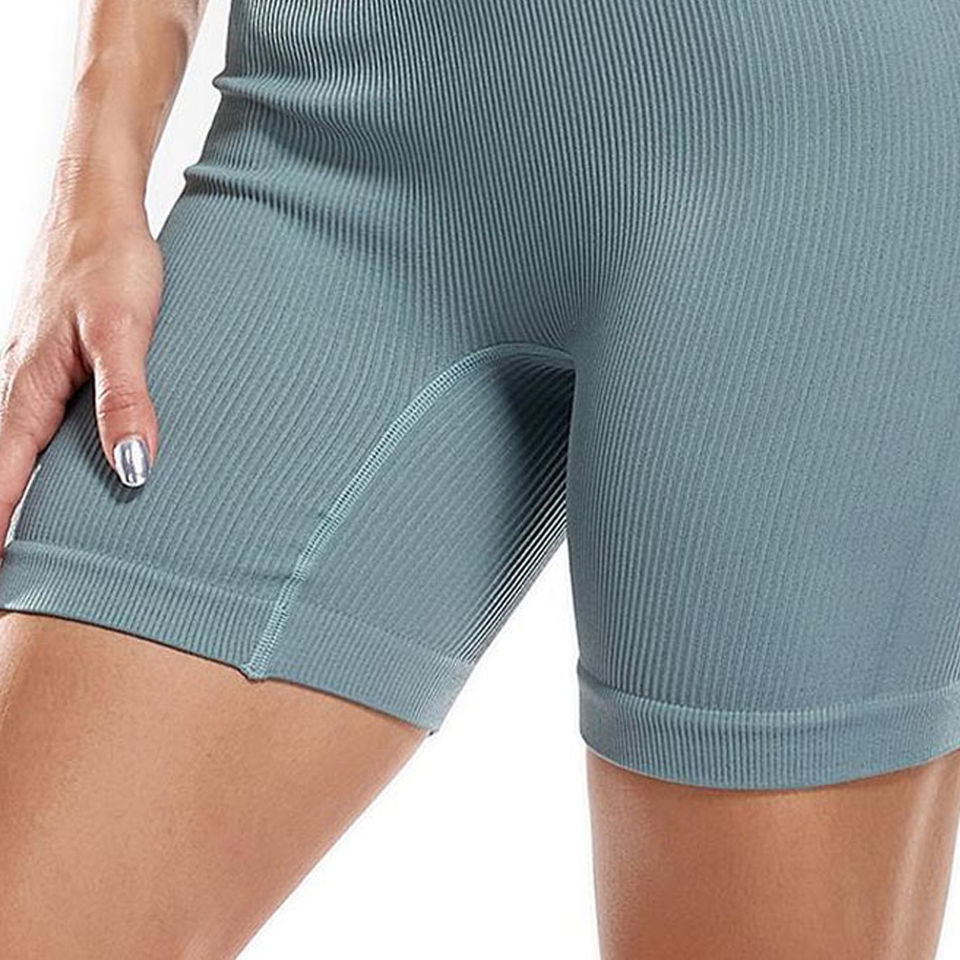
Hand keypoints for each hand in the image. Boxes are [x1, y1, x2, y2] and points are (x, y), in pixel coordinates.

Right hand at [0, 193, 162, 559]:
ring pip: (17, 452)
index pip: (2, 481)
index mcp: (27, 392)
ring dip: (19, 496)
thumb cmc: (111, 263)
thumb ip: (125, 400)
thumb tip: (132, 471)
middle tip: (17, 581)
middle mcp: (18, 389)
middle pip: (2, 474)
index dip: (0, 534)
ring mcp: (30, 378)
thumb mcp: (126, 333)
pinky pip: (36, 427)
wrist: (97, 206)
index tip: (6, 587)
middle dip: (4, 524)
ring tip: (29, 547)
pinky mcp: (50, 366)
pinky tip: (62, 477)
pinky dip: (39, 462)